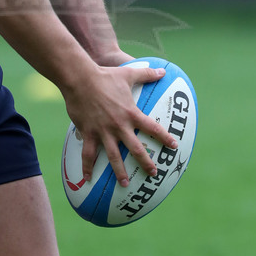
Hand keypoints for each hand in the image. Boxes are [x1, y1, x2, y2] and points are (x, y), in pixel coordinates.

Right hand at [63, 63, 178, 186]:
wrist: (80, 78)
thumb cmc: (105, 75)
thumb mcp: (128, 73)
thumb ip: (147, 74)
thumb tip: (163, 71)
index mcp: (131, 113)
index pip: (152, 128)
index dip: (164, 137)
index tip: (174, 146)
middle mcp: (119, 126)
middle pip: (136, 149)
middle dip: (146, 163)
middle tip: (153, 174)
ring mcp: (103, 131)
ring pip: (114, 157)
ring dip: (120, 172)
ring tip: (125, 184)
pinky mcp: (88, 133)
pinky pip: (88, 154)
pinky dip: (87, 167)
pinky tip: (87, 178)